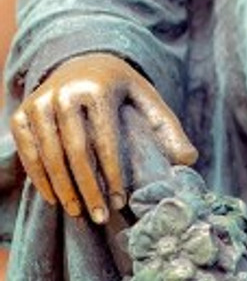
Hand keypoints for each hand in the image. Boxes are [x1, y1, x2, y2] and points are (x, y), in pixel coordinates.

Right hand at [10, 53, 196, 222]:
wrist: (84, 63)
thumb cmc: (123, 90)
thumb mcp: (149, 100)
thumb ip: (169, 129)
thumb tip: (189, 160)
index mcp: (98, 89)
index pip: (105, 140)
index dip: (113, 174)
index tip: (121, 202)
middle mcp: (63, 93)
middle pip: (74, 151)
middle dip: (88, 188)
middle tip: (100, 217)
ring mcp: (38, 103)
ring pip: (49, 155)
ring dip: (63, 189)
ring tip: (80, 214)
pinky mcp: (22, 114)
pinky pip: (28, 152)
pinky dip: (40, 178)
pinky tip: (56, 199)